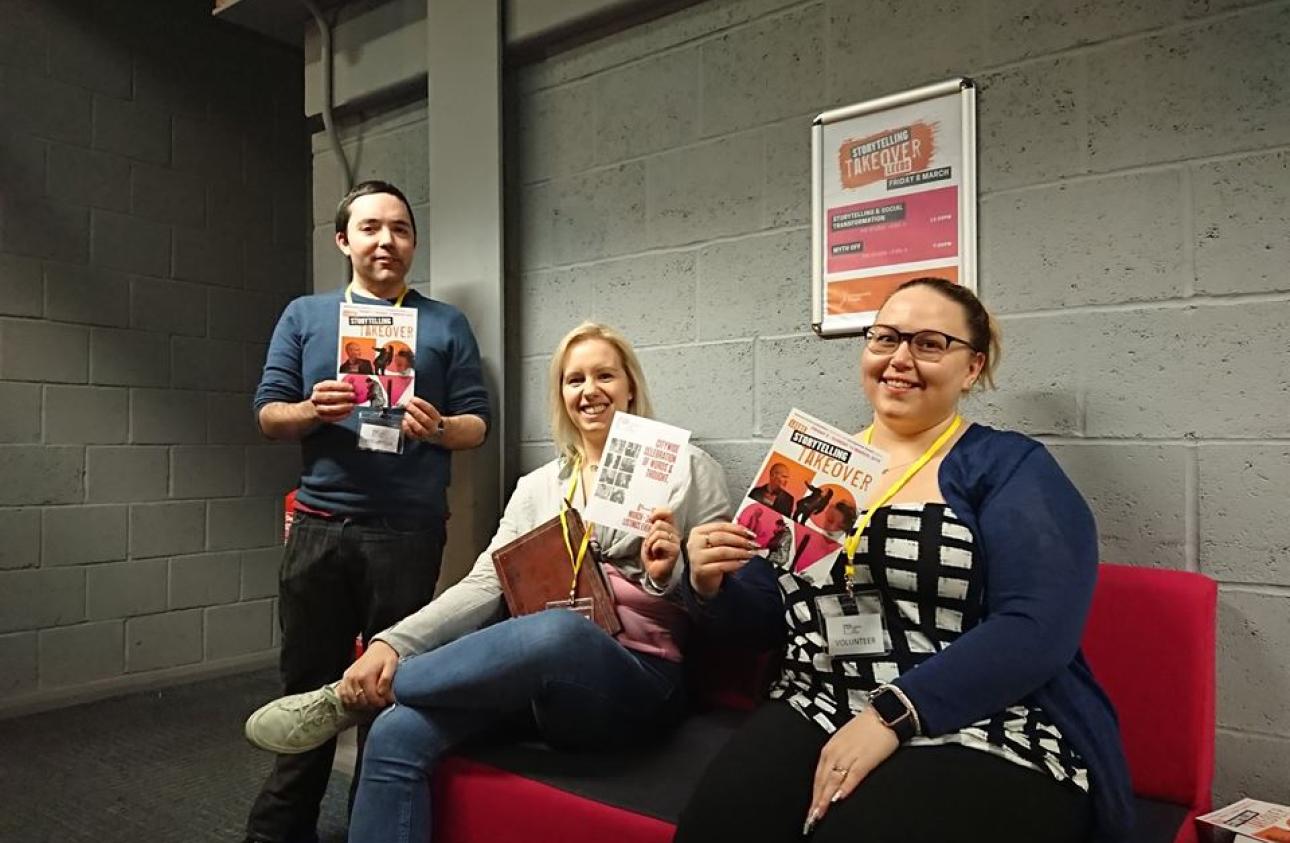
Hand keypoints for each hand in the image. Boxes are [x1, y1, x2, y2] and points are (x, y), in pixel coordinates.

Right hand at [308, 380, 356, 422]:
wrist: (317, 407)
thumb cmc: (328, 395)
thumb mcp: (332, 388)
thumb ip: (342, 386)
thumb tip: (354, 385)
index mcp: (318, 388)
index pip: (329, 386)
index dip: (341, 386)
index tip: (351, 387)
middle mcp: (316, 397)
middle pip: (329, 397)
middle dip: (343, 396)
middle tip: (353, 395)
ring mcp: (318, 408)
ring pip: (330, 409)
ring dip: (343, 407)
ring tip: (352, 405)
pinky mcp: (322, 417)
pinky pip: (332, 418)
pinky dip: (341, 416)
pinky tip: (349, 412)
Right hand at [337, 640, 399, 708]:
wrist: (379, 648)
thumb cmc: (386, 657)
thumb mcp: (391, 666)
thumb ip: (386, 680)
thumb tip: (382, 694)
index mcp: (365, 676)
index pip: (371, 698)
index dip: (380, 703)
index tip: (386, 702)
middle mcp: (353, 678)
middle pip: (361, 701)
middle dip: (372, 704)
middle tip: (379, 702)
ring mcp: (347, 678)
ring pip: (351, 701)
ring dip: (361, 704)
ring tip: (371, 700)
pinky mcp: (345, 678)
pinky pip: (343, 695)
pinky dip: (350, 700)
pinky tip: (359, 699)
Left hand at [401, 396, 443, 440]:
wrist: (435, 433)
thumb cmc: (430, 420)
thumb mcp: (431, 413)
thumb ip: (422, 407)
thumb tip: (411, 401)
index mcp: (436, 418)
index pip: (430, 409)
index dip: (420, 403)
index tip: (413, 399)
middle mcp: (432, 427)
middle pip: (424, 419)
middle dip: (414, 411)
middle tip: (407, 405)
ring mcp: (426, 434)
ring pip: (418, 428)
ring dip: (411, 420)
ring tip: (406, 414)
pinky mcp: (419, 438)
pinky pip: (412, 434)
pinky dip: (407, 428)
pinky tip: (404, 422)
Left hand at [640, 507, 680, 582]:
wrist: (655, 572)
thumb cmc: (652, 555)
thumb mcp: (649, 537)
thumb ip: (651, 526)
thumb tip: (651, 514)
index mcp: (669, 528)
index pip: (668, 513)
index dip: (658, 512)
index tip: (650, 519)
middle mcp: (675, 534)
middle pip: (659, 524)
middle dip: (649, 535)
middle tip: (650, 545)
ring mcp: (676, 542)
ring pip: (658, 533)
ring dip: (650, 543)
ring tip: (652, 551)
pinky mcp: (675, 551)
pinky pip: (659, 543)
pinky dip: (652, 549)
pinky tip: (655, 555)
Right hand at [686, 521, 757, 598]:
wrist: (702, 580)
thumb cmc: (712, 558)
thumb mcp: (716, 544)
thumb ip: (729, 536)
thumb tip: (749, 534)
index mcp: (698, 532)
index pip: (720, 526)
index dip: (737, 529)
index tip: (751, 534)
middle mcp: (694, 543)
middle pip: (721, 537)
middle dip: (740, 540)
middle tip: (753, 544)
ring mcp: (696, 557)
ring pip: (722, 551)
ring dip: (740, 552)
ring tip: (750, 554)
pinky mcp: (701, 571)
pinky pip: (722, 565)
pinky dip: (735, 563)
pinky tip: (743, 562)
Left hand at [803, 707, 898, 832]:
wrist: (884, 714)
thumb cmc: (866, 728)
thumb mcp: (844, 742)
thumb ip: (837, 760)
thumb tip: (831, 780)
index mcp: (830, 748)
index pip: (818, 776)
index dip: (814, 794)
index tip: (811, 809)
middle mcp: (836, 752)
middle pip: (823, 780)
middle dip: (816, 800)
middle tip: (812, 817)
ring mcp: (850, 755)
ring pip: (833, 780)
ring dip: (826, 798)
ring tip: (821, 812)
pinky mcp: (865, 758)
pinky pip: (853, 775)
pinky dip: (846, 787)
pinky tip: (840, 797)